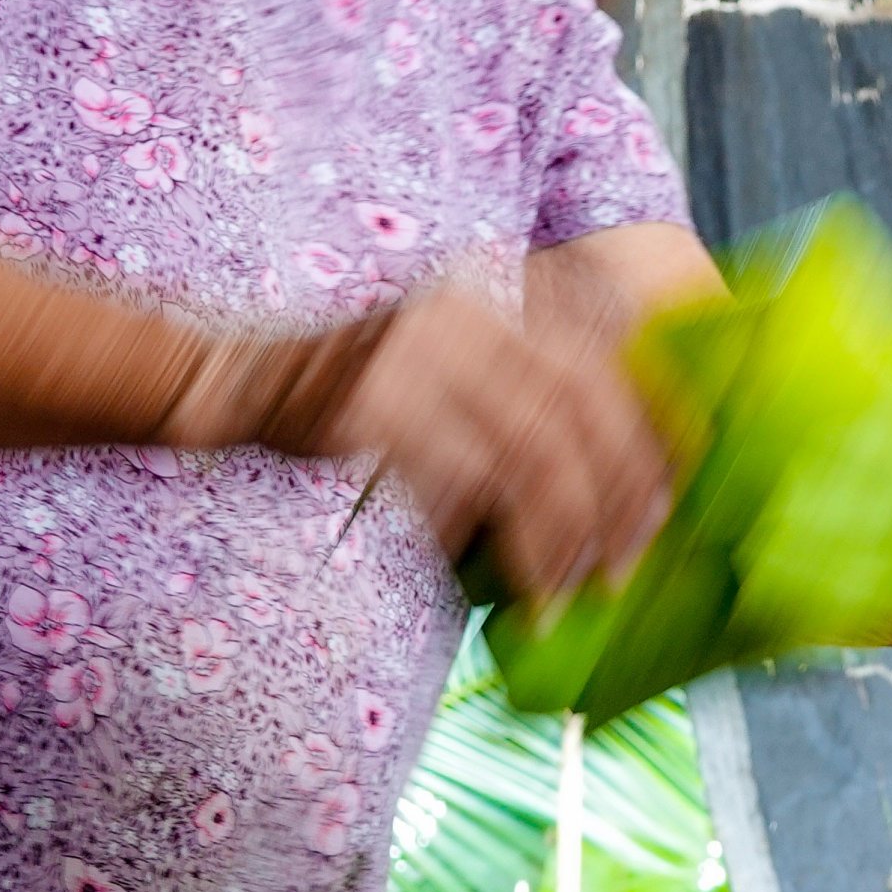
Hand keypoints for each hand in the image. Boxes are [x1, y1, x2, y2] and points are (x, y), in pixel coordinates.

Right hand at [209, 282, 671, 602]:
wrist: (221, 377)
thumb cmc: (339, 398)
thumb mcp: (440, 370)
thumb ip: (514, 398)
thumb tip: (607, 483)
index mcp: (489, 297)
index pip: (602, 357)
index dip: (651, 428)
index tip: (671, 494)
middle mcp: (464, 314)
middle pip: (583, 405)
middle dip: (620, 494)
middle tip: (628, 564)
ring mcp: (420, 355)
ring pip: (537, 451)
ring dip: (565, 536)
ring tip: (571, 594)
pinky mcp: (378, 406)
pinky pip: (468, 485)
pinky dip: (502, 545)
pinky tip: (515, 589)